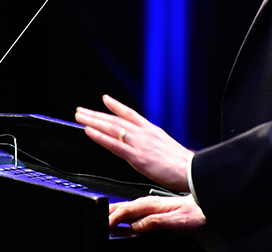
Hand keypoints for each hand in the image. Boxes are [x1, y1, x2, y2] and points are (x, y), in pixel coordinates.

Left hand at [75, 94, 192, 191]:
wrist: (192, 173)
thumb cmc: (184, 167)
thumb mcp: (168, 150)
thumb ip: (155, 146)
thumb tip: (150, 150)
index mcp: (153, 131)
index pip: (131, 114)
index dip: (117, 106)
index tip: (105, 99)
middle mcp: (145, 133)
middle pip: (116, 120)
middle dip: (97, 114)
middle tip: (81, 110)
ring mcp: (140, 144)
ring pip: (111, 128)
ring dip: (93, 121)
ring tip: (79, 116)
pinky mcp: (137, 157)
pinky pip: (113, 144)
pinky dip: (99, 136)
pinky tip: (88, 131)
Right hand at [109, 194, 205, 233]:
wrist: (205, 209)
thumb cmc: (194, 214)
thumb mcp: (175, 221)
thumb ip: (154, 222)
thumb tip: (136, 226)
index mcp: (150, 204)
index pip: (126, 211)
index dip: (113, 219)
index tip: (104, 226)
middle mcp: (148, 204)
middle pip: (122, 209)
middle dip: (108, 214)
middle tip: (96, 221)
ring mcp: (150, 208)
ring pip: (126, 211)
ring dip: (113, 216)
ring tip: (103, 222)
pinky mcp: (153, 213)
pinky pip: (134, 216)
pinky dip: (123, 220)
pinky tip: (121, 225)